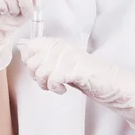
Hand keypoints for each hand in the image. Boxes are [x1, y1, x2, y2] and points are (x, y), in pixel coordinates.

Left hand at [16, 36, 134, 129]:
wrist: (111, 85)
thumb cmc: (87, 77)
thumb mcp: (62, 66)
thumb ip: (45, 59)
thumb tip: (23, 50)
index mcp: (59, 44)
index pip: (31, 46)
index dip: (30, 62)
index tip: (40, 71)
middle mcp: (63, 47)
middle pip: (33, 61)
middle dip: (36, 77)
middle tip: (49, 82)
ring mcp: (69, 57)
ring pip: (41, 70)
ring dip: (46, 84)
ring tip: (57, 87)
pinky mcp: (75, 69)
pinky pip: (53, 78)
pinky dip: (55, 88)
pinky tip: (63, 90)